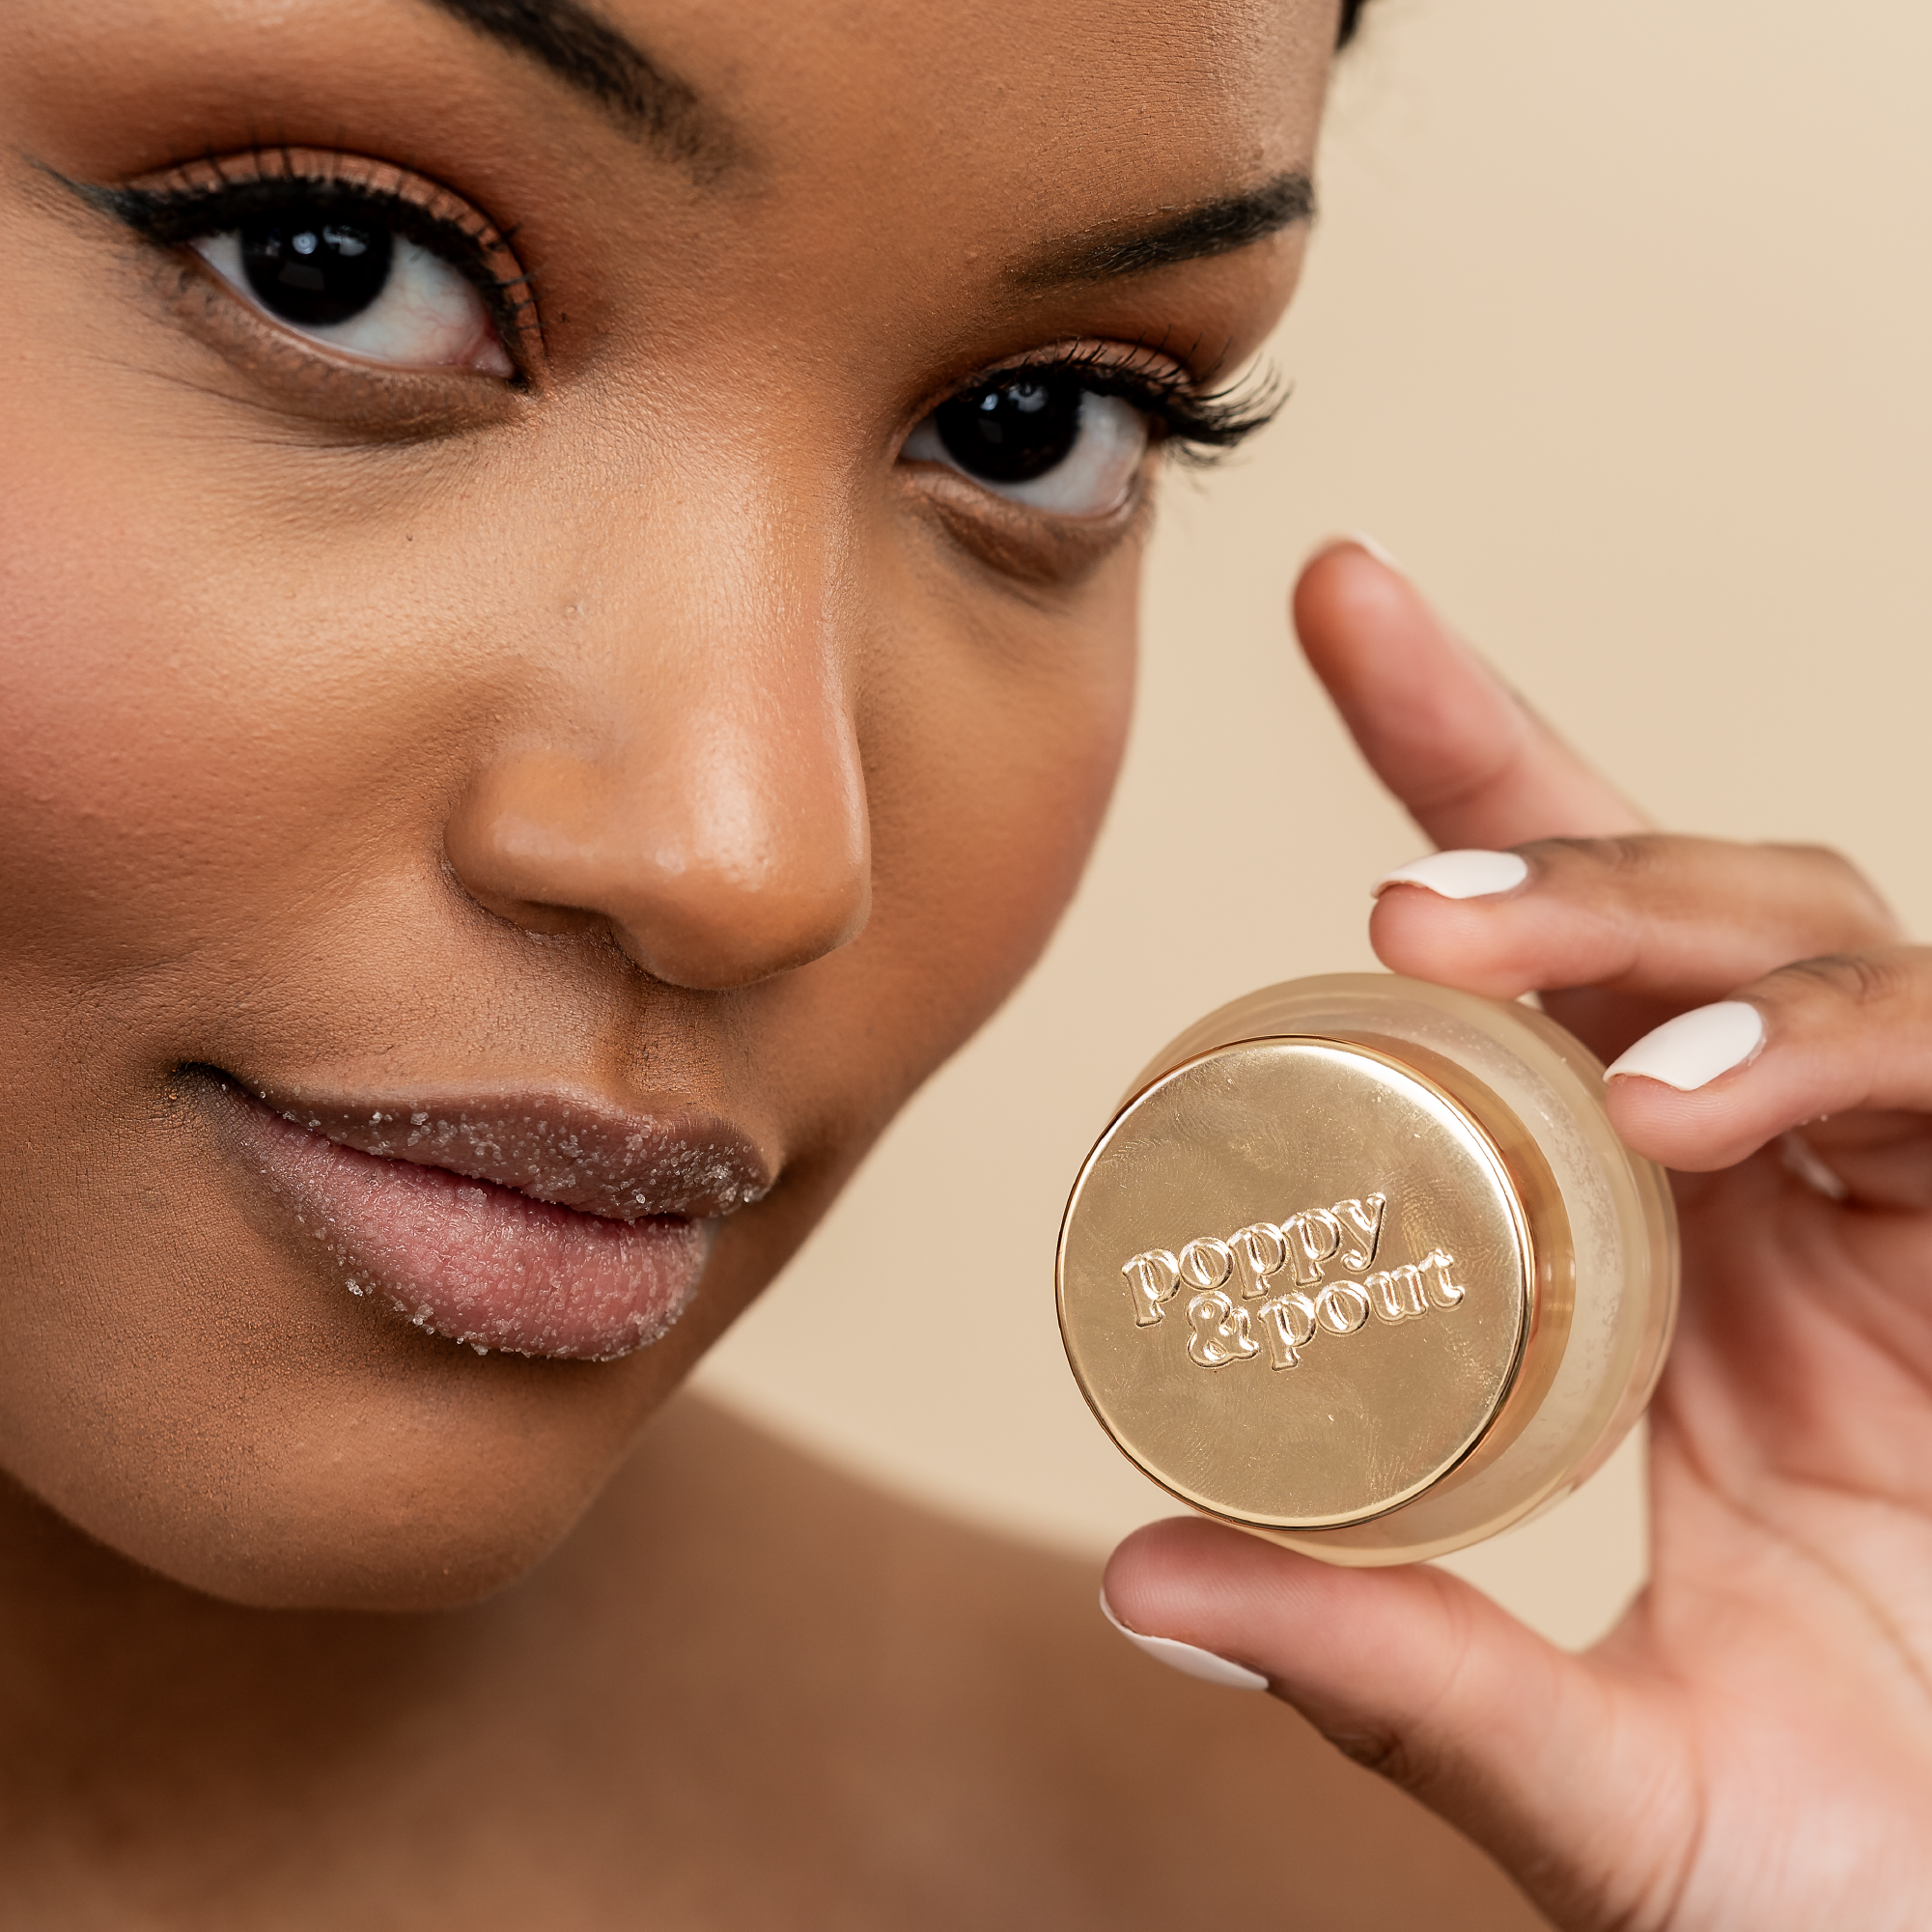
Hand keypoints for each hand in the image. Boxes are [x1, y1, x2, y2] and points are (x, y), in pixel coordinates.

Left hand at [1102, 541, 1931, 1930]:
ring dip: (1652, 925)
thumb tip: (1141, 1574)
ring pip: (1824, 947)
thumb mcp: (1586, 1776)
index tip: (1340, 610)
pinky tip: (1680, 1103)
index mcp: (1657, 1271)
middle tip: (1370, 740)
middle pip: (1690, 909)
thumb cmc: (1837, 1886)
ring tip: (1467, 954)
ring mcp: (1918, 1212)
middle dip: (1544, 807)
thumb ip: (1393, 1672)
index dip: (1471, 795)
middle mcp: (1787, 1209)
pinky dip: (1826, 1049)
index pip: (1555, 987)